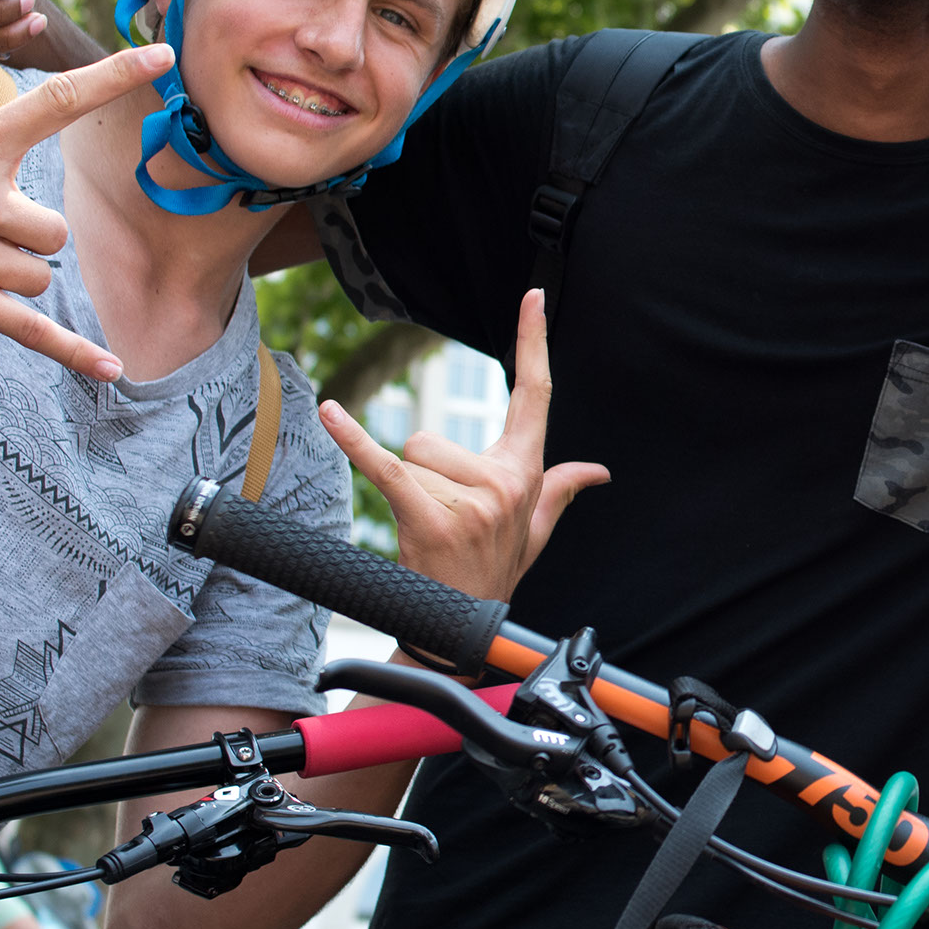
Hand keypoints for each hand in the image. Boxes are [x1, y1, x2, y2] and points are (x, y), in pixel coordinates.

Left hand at [319, 290, 608, 601]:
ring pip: (412, 459)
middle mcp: (505, 483)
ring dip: (407, 492)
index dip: (534, 342)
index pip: (535, 395)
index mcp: (527, 474)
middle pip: (437, 439)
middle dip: (426, 474)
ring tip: (424, 531)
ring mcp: (470, 502)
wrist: (462, 632)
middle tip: (440, 519)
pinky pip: (384, 467)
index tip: (532, 297)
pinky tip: (330, 412)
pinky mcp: (429, 518)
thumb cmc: (494, 574)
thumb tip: (598, 471)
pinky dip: (353, 440)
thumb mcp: (535, 532)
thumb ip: (562, 491)